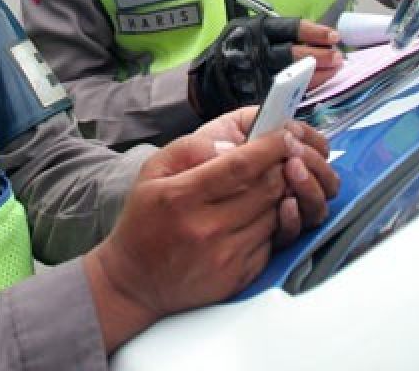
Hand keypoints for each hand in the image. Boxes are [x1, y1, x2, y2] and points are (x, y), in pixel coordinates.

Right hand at [84, 126, 336, 350]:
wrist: (135, 284)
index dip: (270, 147)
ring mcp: (226, 255)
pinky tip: (257, 217)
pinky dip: (272, 224)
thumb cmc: (143, 224)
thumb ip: (188, 149)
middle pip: (267, 188)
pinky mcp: (239, 276)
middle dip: (282, 168)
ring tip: (268, 187)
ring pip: (275, 214)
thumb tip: (231, 145)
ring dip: (280, 196)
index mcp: (182, 197)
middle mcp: (207, 228)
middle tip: (282, 159)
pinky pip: (271, 241)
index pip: (241, 166)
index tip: (283, 136)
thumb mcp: (151, 172)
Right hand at [188, 16, 342, 120]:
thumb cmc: (234, 52)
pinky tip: (317, 85)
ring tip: (333, 70)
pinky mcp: (253, 96)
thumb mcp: (250, 32)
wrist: (204, 80)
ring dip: (316, 74)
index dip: (314, 32)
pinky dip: (303, 90)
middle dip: (319, 56)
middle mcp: (254, 51)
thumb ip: (279, 35)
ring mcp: (253, 75)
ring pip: (291, 75)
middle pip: (292, 54)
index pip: (290, 29)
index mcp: (254, 30)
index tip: (333, 37)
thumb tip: (320, 40)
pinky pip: (283, 94)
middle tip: (337, 57)